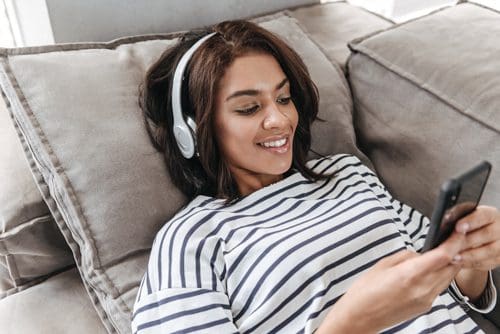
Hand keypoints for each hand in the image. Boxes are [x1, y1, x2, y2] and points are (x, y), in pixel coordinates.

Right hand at [316, 231, 465, 333]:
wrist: (360, 317)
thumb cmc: (365, 292)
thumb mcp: (382, 265)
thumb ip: (405, 256)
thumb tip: (420, 253)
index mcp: (409, 274)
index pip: (443, 256)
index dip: (454, 242)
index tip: (458, 233)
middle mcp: (422, 289)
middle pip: (451, 267)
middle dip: (454, 252)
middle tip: (450, 241)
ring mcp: (426, 300)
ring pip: (448, 278)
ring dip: (447, 265)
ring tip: (437, 255)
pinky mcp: (425, 307)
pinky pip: (439, 288)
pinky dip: (439, 277)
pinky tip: (428, 272)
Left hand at [456, 205, 499, 269]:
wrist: (477, 238)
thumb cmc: (467, 225)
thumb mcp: (464, 217)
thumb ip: (457, 217)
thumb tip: (446, 219)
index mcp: (491, 215)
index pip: (483, 215)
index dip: (470, 221)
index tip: (457, 227)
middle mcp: (499, 229)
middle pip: (486, 234)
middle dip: (467, 240)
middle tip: (451, 245)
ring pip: (488, 251)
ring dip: (469, 255)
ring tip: (453, 257)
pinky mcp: (499, 259)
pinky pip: (487, 263)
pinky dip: (471, 263)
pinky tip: (459, 263)